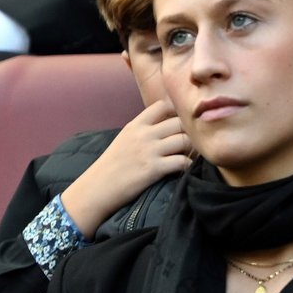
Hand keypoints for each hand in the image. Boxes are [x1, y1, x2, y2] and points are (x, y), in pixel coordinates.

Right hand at [60, 97, 192, 233]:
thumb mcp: (124, 139)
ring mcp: (149, 151)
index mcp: (135, 125)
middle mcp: (143, 134)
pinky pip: (183, 161)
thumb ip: (142, 131)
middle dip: (190, 131)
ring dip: (192, 148)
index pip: (161, 106)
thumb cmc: (112, 165)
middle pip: (179, 122)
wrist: (98, 186)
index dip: (175, 112)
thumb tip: (166, 128)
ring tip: (192, 155)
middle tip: (194, 142)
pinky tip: (186, 168)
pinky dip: (189, 165)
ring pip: (184, 140)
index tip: (181, 122)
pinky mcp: (155, 168)